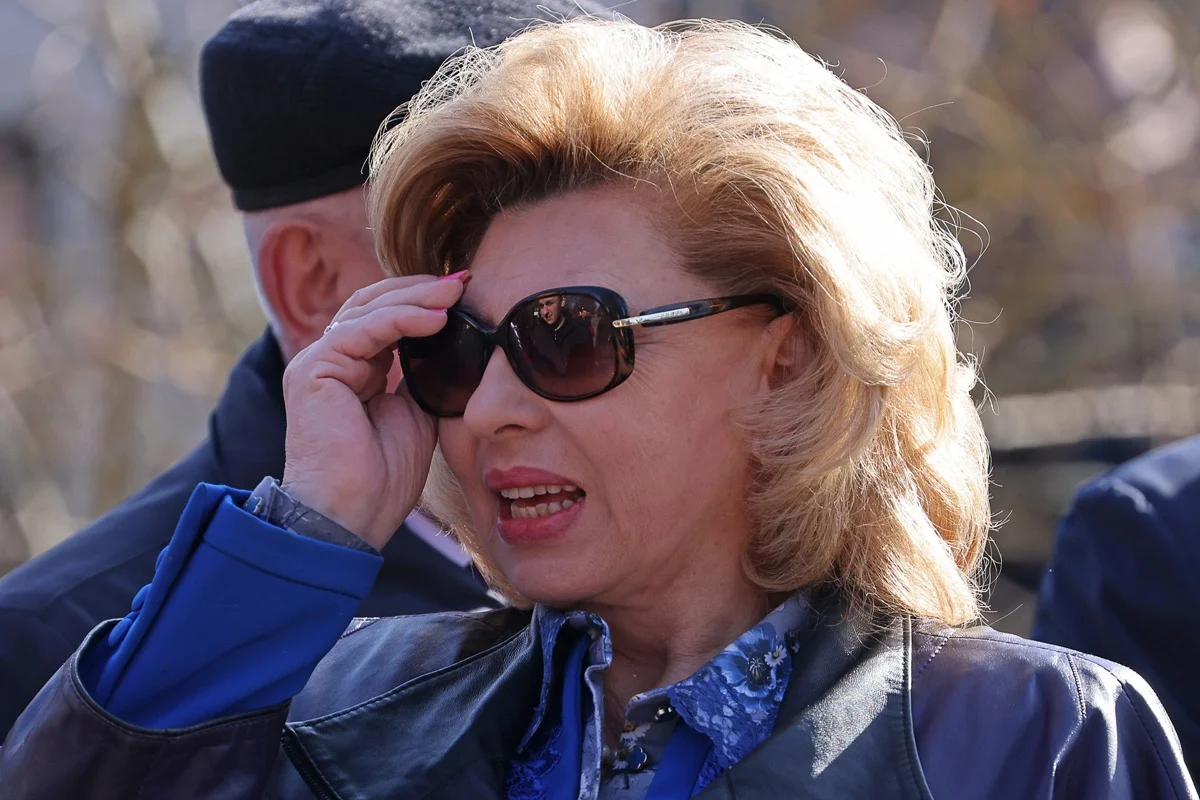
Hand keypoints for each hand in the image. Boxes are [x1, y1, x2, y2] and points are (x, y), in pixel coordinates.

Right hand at [279, 273, 466, 549]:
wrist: (351, 518)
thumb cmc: (382, 479)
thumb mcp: (419, 414)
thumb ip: (427, 375)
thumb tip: (457, 341)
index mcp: (355, 370)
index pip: (387, 317)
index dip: (425, 301)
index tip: (468, 292)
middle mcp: (332, 360)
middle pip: (375, 303)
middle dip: (422, 289)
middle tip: (465, 280)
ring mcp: (318, 362)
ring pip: (368, 309)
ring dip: (417, 297)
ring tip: (457, 292)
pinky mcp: (313, 370)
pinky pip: (362, 330)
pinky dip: (402, 319)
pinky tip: (437, 318)